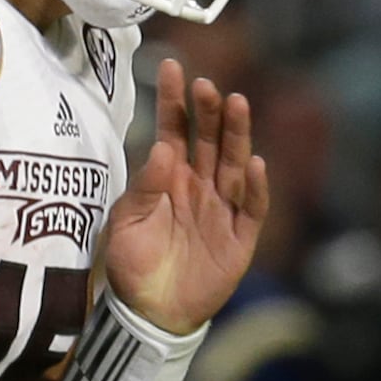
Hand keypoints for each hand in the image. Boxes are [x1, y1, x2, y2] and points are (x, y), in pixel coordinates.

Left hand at [102, 58, 268, 332]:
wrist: (149, 314)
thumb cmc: (133, 266)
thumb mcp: (126, 225)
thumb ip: (143, 188)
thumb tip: (162, 148)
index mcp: (169, 178)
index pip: (175, 131)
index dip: (175, 101)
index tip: (172, 66)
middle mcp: (199, 186)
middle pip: (209, 140)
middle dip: (209, 111)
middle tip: (207, 85)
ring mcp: (222, 208)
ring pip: (233, 164)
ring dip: (236, 134)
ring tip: (236, 104)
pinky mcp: (239, 235)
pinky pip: (252, 207)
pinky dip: (254, 186)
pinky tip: (252, 162)